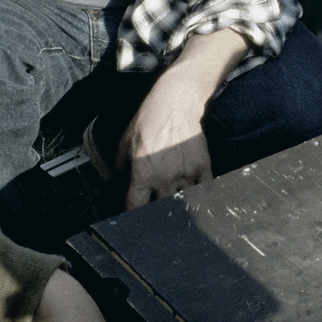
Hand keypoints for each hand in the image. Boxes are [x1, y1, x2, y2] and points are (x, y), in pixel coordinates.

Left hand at [118, 74, 214, 208]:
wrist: (175, 103)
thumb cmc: (149, 120)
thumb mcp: (125, 141)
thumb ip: (121, 164)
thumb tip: (118, 176)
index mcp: (142, 175)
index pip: (135, 207)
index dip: (133, 216)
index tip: (134, 218)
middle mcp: (164, 179)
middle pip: (161, 210)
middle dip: (158, 213)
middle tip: (157, 212)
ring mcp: (185, 175)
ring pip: (183, 202)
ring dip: (179, 205)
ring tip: (177, 206)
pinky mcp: (202, 167)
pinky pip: (203, 190)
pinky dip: (200, 195)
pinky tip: (197, 197)